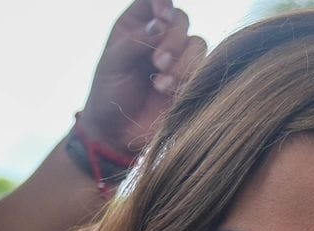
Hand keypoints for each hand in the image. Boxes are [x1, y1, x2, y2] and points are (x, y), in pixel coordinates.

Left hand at [78, 0, 206, 155]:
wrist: (118, 134)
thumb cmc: (109, 95)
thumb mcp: (114, 63)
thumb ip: (136, 41)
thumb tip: (161, 24)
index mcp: (136, 25)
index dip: (162, 2)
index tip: (161, 18)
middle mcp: (159, 38)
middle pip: (180, 20)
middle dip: (172, 41)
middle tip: (157, 63)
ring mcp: (178, 60)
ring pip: (197, 44)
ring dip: (182, 62)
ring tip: (161, 84)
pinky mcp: (191, 81)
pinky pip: (204, 69)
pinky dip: (189, 78)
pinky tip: (169, 92)